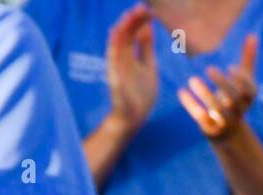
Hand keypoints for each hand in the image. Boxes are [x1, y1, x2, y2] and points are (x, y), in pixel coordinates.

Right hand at [105, 3, 157, 132]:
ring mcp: (117, 68)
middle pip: (126, 35)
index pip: (134, 33)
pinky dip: (114, 48)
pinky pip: (113, 61)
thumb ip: (145, 47)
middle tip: (141, 7)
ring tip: (129, 16)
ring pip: (118, 45)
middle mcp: (122, 58)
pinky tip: (116, 34)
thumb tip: (148, 26)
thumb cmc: (140, 91)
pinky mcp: (115, 79)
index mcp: (131, 54)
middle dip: (133, 21)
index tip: (148, 9)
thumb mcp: (147, 65)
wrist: (133, 116)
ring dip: (123, 30)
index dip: (140, 21)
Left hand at [178, 35, 258, 140]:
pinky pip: (201, 119)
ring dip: (205, 94)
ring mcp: (225, 122)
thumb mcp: (244, 81)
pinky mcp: (212, 130)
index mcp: (247, 100)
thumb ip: (247, 59)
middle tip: (209, 69)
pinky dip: (191, 106)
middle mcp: (238, 112)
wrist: (229, 134)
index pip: (249, 91)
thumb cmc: (235, 100)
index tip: (231, 68)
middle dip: (223, 85)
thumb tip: (252, 35)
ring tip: (192, 80)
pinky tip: (181, 92)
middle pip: (234, 100)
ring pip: (217, 111)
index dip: (242, 80)